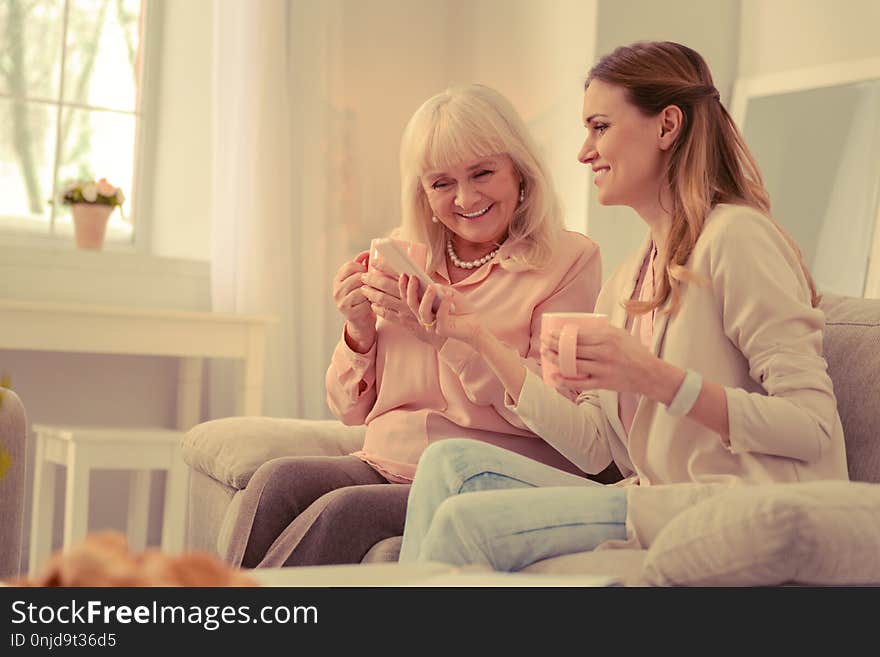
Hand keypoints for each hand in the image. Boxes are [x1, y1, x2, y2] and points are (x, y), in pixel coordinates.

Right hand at [331, 252, 375, 350]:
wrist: (360, 321)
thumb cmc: (362, 298)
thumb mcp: (359, 281)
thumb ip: (362, 266)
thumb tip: (368, 252)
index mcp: (338, 279)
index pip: (350, 265)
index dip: (363, 266)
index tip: (370, 270)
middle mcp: (337, 290)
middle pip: (357, 276)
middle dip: (370, 279)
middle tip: (378, 283)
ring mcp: (341, 302)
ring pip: (361, 289)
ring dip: (372, 290)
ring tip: (377, 292)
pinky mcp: (349, 313)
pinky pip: (365, 302)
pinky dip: (372, 302)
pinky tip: (375, 302)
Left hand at [360, 269, 444, 349]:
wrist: (450, 329)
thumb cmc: (444, 307)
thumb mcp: (438, 289)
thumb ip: (423, 282)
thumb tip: (408, 272)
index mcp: (420, 285)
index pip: (399, 272)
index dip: (385, 266)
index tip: (374, 261)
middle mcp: (412, 297)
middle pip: (387, 286)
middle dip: (373, 280)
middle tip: (363, 275)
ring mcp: (407, 311)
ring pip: (385, 300)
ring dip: (372, 294)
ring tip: (364, 289)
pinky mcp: (406, 322)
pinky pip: (388, 315)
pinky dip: (379, 309)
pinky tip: (373, 306)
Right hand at [401, 275, 480, 345]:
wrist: (477, 324)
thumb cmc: (462, 308)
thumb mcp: (449, 293)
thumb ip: (439, 288)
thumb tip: (430, 285)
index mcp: (424, 309)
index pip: (409, 298)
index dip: (404, 287)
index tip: (404, 274)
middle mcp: (425, 318)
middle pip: (412, 304)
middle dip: (411, 290)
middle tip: (413, 277)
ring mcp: (432, 326)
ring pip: (423, 312)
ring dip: (426, 298)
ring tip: (431, 286)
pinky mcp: (442, 330)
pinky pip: (440, 317)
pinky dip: (444, 304)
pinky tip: (448, 294)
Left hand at [540, 323, 665, 397]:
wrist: (650, 374)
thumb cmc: (634, 352)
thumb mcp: (620, 334)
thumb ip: (601, 331)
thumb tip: (578, 327)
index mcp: (608, 337)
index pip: (578, 335)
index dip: (560, 335)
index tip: (550, 333)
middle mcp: (604, 352)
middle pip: (572, 349)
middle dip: (554, 345)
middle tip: (543, 342)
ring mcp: (603, 369)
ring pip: (573, 365)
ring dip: (556, 360)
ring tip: (546, 355)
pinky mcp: (604, 383)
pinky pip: (580, 383)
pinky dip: (566, 381)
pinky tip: (555, 378)